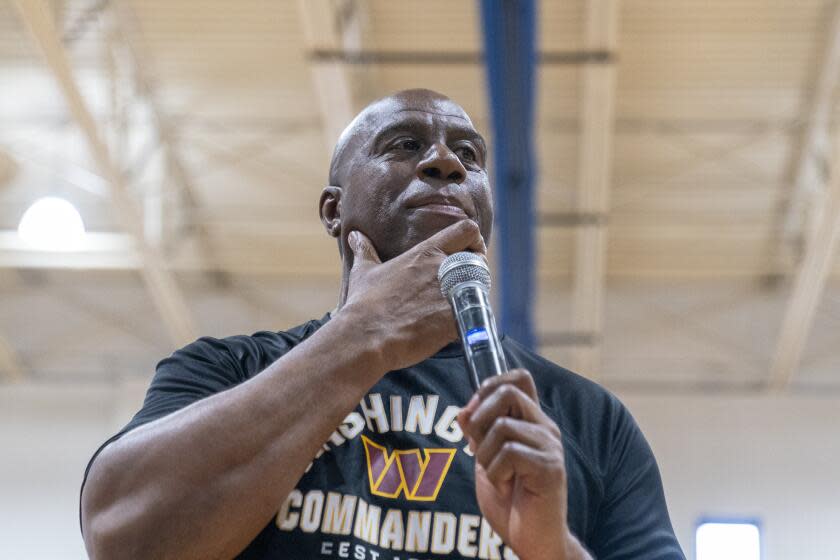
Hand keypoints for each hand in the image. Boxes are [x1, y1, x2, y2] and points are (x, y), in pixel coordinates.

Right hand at [340, 219, 485, 370]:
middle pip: (479, 261)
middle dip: (476, 272)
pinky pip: (476, 315)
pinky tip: (456, 327)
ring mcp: (451, 294)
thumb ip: (364, 252)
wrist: (366, 336)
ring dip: (474, 295)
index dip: (474, 240)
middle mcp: (443, 269)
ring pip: (481, 288)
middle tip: (463, 285)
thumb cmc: (364, 304)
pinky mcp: (455, 319)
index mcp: (425, 253)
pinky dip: (470, 320)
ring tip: (458, 306)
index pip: (466, 230)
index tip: (469, 251)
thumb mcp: (363, 273)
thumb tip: (355, 237)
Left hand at [458, 370, 587, 559]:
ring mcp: (550, 446)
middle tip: (476, 447)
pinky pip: (509, 452)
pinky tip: (505, 487)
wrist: (531, 539)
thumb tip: (463, 410)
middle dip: (479, 418)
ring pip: (501, 426)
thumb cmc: (510, 501)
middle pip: (507, 393)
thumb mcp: (485, 461)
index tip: (473, 409)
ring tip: (495, 475)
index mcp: (531, 422)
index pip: (520, 377)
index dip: (491, 382)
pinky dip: (496, 472)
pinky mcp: (549, 467)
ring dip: (485, 454)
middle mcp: (544, 428)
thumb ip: (477, 435)